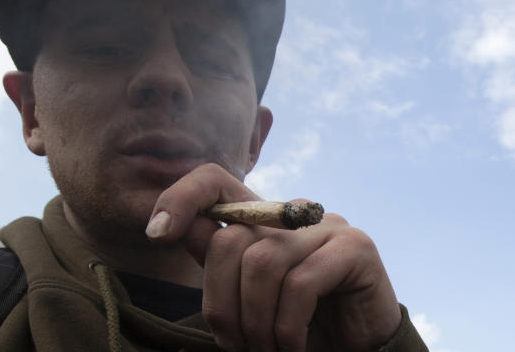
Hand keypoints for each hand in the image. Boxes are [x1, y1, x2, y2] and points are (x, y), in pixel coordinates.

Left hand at [145, 163, 401, 350]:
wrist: (357, 350)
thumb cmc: (301, 327)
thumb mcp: (248, 297)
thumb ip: (217, 261)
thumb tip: (172, 227)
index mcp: (265, 221)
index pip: (215, 180)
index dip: (181, 197)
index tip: (157, 233)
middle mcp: (296, 215)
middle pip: (232, 240)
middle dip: (223, 306)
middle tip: (238, 346)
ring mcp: (329, 226)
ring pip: (263, 263)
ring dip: (256, 323)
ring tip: (267, 351)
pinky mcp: (356, 248)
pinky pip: (301, 282)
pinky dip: (287, 327)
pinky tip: (291, 346)